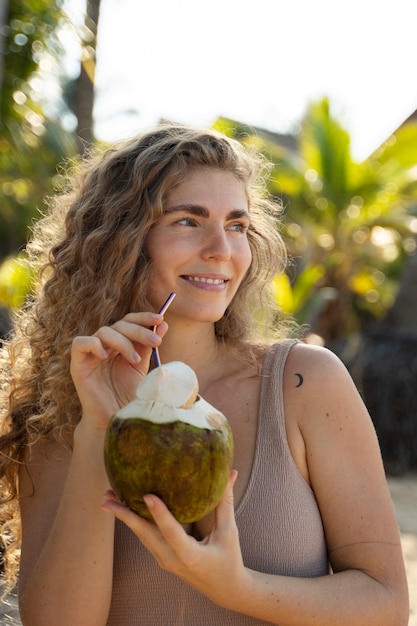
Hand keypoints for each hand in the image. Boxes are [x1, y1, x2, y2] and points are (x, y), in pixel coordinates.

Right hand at [70, 312, 167, 429]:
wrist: (114, 419)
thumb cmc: (127, 395)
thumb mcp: (141, 367)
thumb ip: (148, 346)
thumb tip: (162, 323)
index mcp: (119, 344)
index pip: (129, 321)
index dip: (142, 318)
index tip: (159, 319)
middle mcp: (104, 345)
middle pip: (119, 325)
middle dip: (139, 331)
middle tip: (156, 342)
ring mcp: (90, 354)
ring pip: (104, 332)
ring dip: (123, 342)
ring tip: (135, 361)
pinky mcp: (78, 364)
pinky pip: (80, 343)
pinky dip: (93, 345)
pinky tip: (106, 356)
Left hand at [101, 470, 246, 607]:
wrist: (224, 589)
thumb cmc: (228, 559)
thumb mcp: (229, 532)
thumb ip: (225, 502)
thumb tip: (230, 472)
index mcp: (190, 556)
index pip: (171, 532)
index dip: (159, 513)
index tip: (147, 494)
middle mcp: (171, 560)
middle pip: (144, 535)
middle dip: (124, 516)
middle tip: (106, 497)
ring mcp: (164, 560)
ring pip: (141, 535)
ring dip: (124, 517)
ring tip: (108, 497)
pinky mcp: (161, 557)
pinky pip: (145, 537)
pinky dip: (133, 521)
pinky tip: (125, 506)